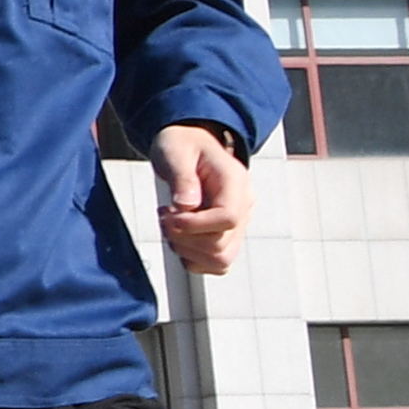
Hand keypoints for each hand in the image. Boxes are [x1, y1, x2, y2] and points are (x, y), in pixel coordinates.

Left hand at [155, 123, 255, 276]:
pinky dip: (193, 259)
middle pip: (221, 245)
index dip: (194, 224)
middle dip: (183, 238)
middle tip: (165, 217)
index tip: (170, 214)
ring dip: (186, 250)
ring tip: (170, 226)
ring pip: (221, 260)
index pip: (228, 217)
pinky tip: (178, 238)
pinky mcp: (226, 235)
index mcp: (235, 183)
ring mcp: (237, 223)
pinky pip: (216, 263)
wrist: (188, 145)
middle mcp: (243, 206)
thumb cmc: (182, 145)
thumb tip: (186, 206)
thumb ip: (182, 177)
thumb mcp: (175, 152)